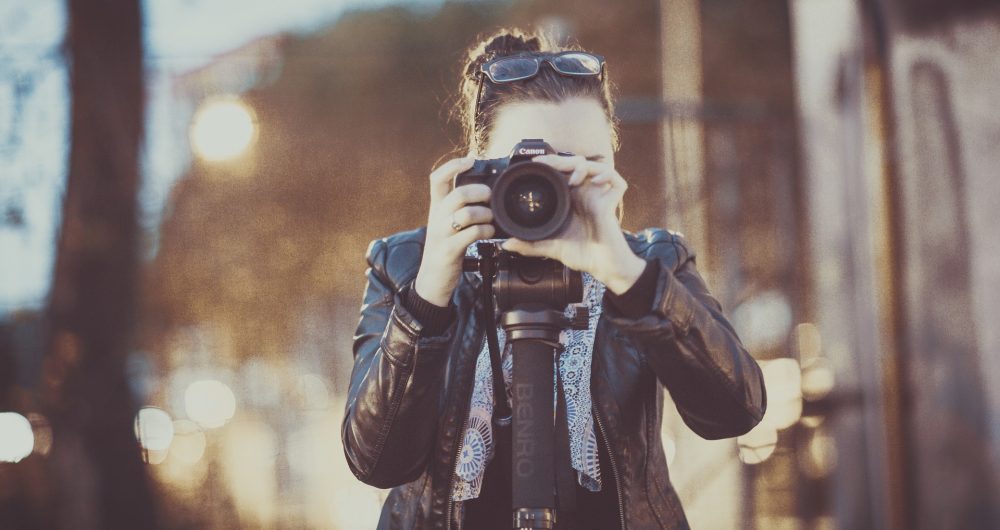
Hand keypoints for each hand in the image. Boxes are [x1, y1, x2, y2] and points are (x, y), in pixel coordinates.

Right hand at [413, 157, 495, 305]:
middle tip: (490, 197)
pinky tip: (489, 234)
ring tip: (491, 219)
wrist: (432, 279)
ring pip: (466, 214)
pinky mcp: (449, 250)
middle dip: (480, 192)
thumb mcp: (447, 223)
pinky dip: (485, 232)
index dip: (453, 165)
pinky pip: (471, 235)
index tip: (471, 160)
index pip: (437, 178)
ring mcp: (442, 234)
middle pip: (458, 194)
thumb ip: (460, 207)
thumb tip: (486, 189)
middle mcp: (436, 217)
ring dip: (485, 214)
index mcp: (436, 207)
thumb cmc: (446, 247)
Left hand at [500, 154, 645, 294]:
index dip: (551, 163)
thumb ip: (529, 245)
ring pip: (595, 167)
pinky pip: (616, 181)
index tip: (535, 163)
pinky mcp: (612, 202)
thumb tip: (506, 244)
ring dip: (582, 166)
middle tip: (547, 163)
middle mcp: (585, 194)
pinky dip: (607, 175)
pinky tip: (595, 181)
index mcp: (571, 199)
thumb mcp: (551, 247)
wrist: (602, 267)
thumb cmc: (582, 255)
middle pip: (576, 164)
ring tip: (573, 179)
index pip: (562, 173)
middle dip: (562, 160)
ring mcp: (599, 197)